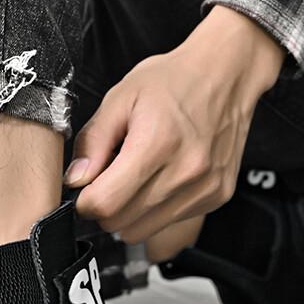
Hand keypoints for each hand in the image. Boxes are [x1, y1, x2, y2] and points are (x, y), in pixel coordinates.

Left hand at [66, 6, 284, 243]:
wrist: (228, 72)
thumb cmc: (174, 81)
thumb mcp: (120, 98)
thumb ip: (92, 142)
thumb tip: (75, 181)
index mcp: (157, 143)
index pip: (105, 204)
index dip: (85, 201)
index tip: (85, 188)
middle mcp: (186, 171)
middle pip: (120, 223)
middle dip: (104, 207)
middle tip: (108, 179)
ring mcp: (205, 188)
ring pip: (141, 230)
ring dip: (127, 213)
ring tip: (135, 177)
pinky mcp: (216, 197)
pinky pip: (167, 223)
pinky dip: (154, 209)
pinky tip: (159, 179)